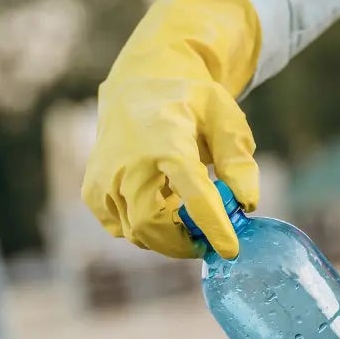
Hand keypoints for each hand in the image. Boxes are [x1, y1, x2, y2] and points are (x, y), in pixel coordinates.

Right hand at [81, 0, 261, 259]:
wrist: (137, 88)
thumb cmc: (188, 104)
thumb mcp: (224, 116)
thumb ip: (238, 160)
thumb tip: (246, 204)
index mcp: (167, 140)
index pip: (192, 194)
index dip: (213, 227)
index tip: (231, 251)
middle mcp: (129, 161)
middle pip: (152, 223)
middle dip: (183, 242)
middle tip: (206, 240)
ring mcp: (105, 178)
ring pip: (136, 232)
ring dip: (166, 235)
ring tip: (183, 213)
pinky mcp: (93, 192)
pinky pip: (121, 229)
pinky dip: (143, 228)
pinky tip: (157, 205)